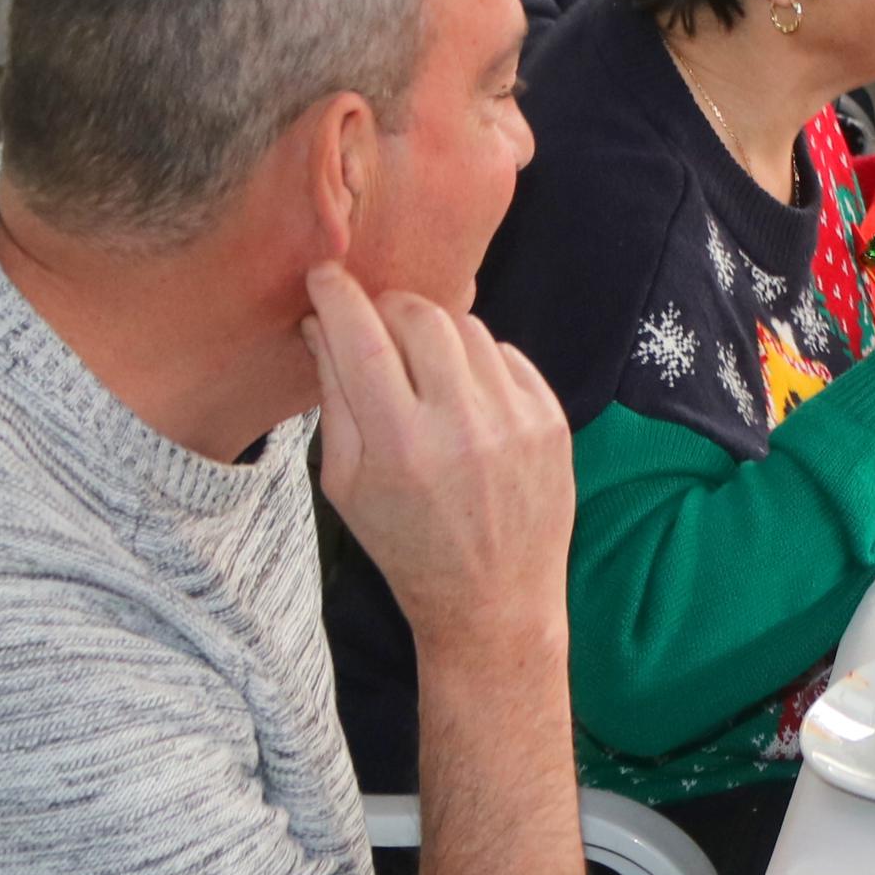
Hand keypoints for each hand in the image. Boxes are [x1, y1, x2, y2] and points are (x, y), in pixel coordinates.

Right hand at [305, 263, 572, 664]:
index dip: (339, 295)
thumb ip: (333, 398)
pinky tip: (463, 396)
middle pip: (420, 316)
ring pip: (467, 328)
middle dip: (388, 307)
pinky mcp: (551, 420)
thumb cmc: (406, 545)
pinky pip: (506, 354)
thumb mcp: (346, 484)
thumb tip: (322, 324)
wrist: (493, 599)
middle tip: (374, 325)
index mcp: (400, 445)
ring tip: (420, 370)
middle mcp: (463, 426)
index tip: (326, 275)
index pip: (363, 339)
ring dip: (434, 333)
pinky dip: (477, 361)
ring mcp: (515, 420)